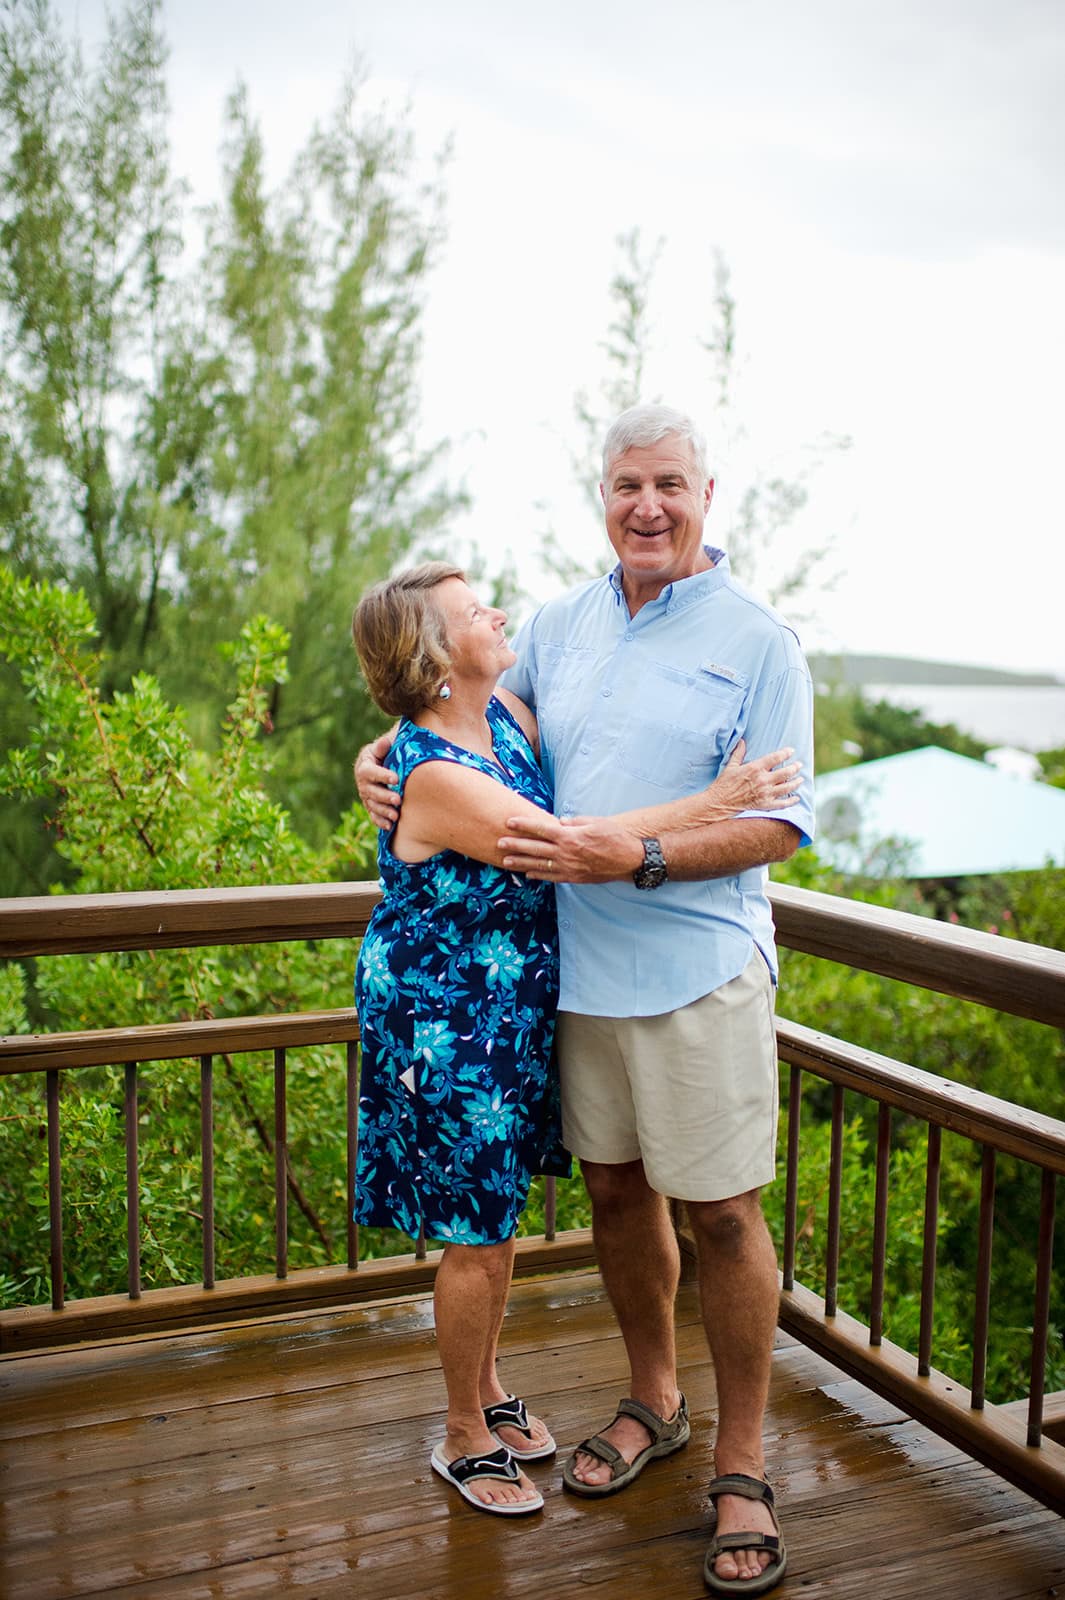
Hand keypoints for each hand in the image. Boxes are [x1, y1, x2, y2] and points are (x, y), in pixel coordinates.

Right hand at [354, 732, 399, 828]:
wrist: (382, 763)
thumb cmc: (386, 753)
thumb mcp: (383, 747)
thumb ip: (383, 746)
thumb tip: (385, 742)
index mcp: (364, 767)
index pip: (370, 772)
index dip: (382, 776)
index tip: (396, 779)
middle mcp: (363, 783)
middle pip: (371, 791)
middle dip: (384, 796)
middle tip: (398, 800)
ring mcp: (366, 796)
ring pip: (373, 805)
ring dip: (384, 811)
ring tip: (396, 816)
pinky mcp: (371, 806)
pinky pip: (373, 815)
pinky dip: (380, 822)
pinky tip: (390, 826)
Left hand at [498, 814, 644, 882]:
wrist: (630, 860)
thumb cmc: (615, 838)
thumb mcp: (596, 822)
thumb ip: (575, 822)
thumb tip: (560, 822)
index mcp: (570, 836)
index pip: (541, 829)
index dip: (524, 825)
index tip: (509, 822)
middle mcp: (566, 853)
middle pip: (535, 848)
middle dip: (515, 845)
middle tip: (499, 842)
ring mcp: (569, 868)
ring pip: (539, 865)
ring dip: (521, 863)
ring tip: (505, 861)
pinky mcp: (574, 878)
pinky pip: (551, 877)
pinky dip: (538, 876)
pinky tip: (528, 874)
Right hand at [706, 740, 800, 819]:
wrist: (719, 802)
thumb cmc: (723, 783)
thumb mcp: (730, 766)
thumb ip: (738, 753)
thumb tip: (741, 741)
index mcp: (755, 768)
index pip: (775, 758)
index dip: (785, 753)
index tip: (791, 751)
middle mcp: (763, 780)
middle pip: (785, 772)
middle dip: (795, 768)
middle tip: (799, 765)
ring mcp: (765, 793)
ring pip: (787, 787)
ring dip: (796, 783)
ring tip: (801, 779)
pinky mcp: (764, 805)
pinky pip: (782, 804)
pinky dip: (791, 801)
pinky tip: (796, 799)